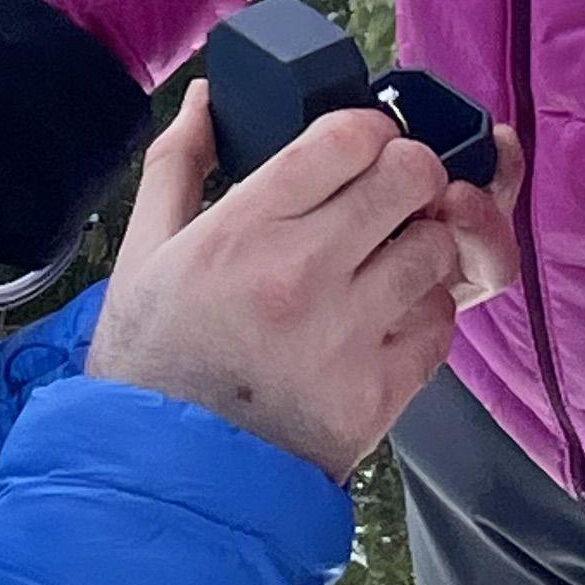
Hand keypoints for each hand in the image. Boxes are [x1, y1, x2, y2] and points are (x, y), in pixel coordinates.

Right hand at [85, 83, 495, 477]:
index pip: (349, 137)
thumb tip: (208, 97)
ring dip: (423, 240)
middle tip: (391, 190)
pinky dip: (426, 310)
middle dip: (411, 171)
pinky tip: (390, 313)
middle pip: (411, 178)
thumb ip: (179, 163)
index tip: (363, 141)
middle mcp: (302, 275)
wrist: (163, 486)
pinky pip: (441, 324)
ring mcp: (346, 338)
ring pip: (437, 246)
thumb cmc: (151, 365)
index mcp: (243, 229)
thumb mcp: (144, 252)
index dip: (370, 127)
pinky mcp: (377, 395)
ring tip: (391, 252)